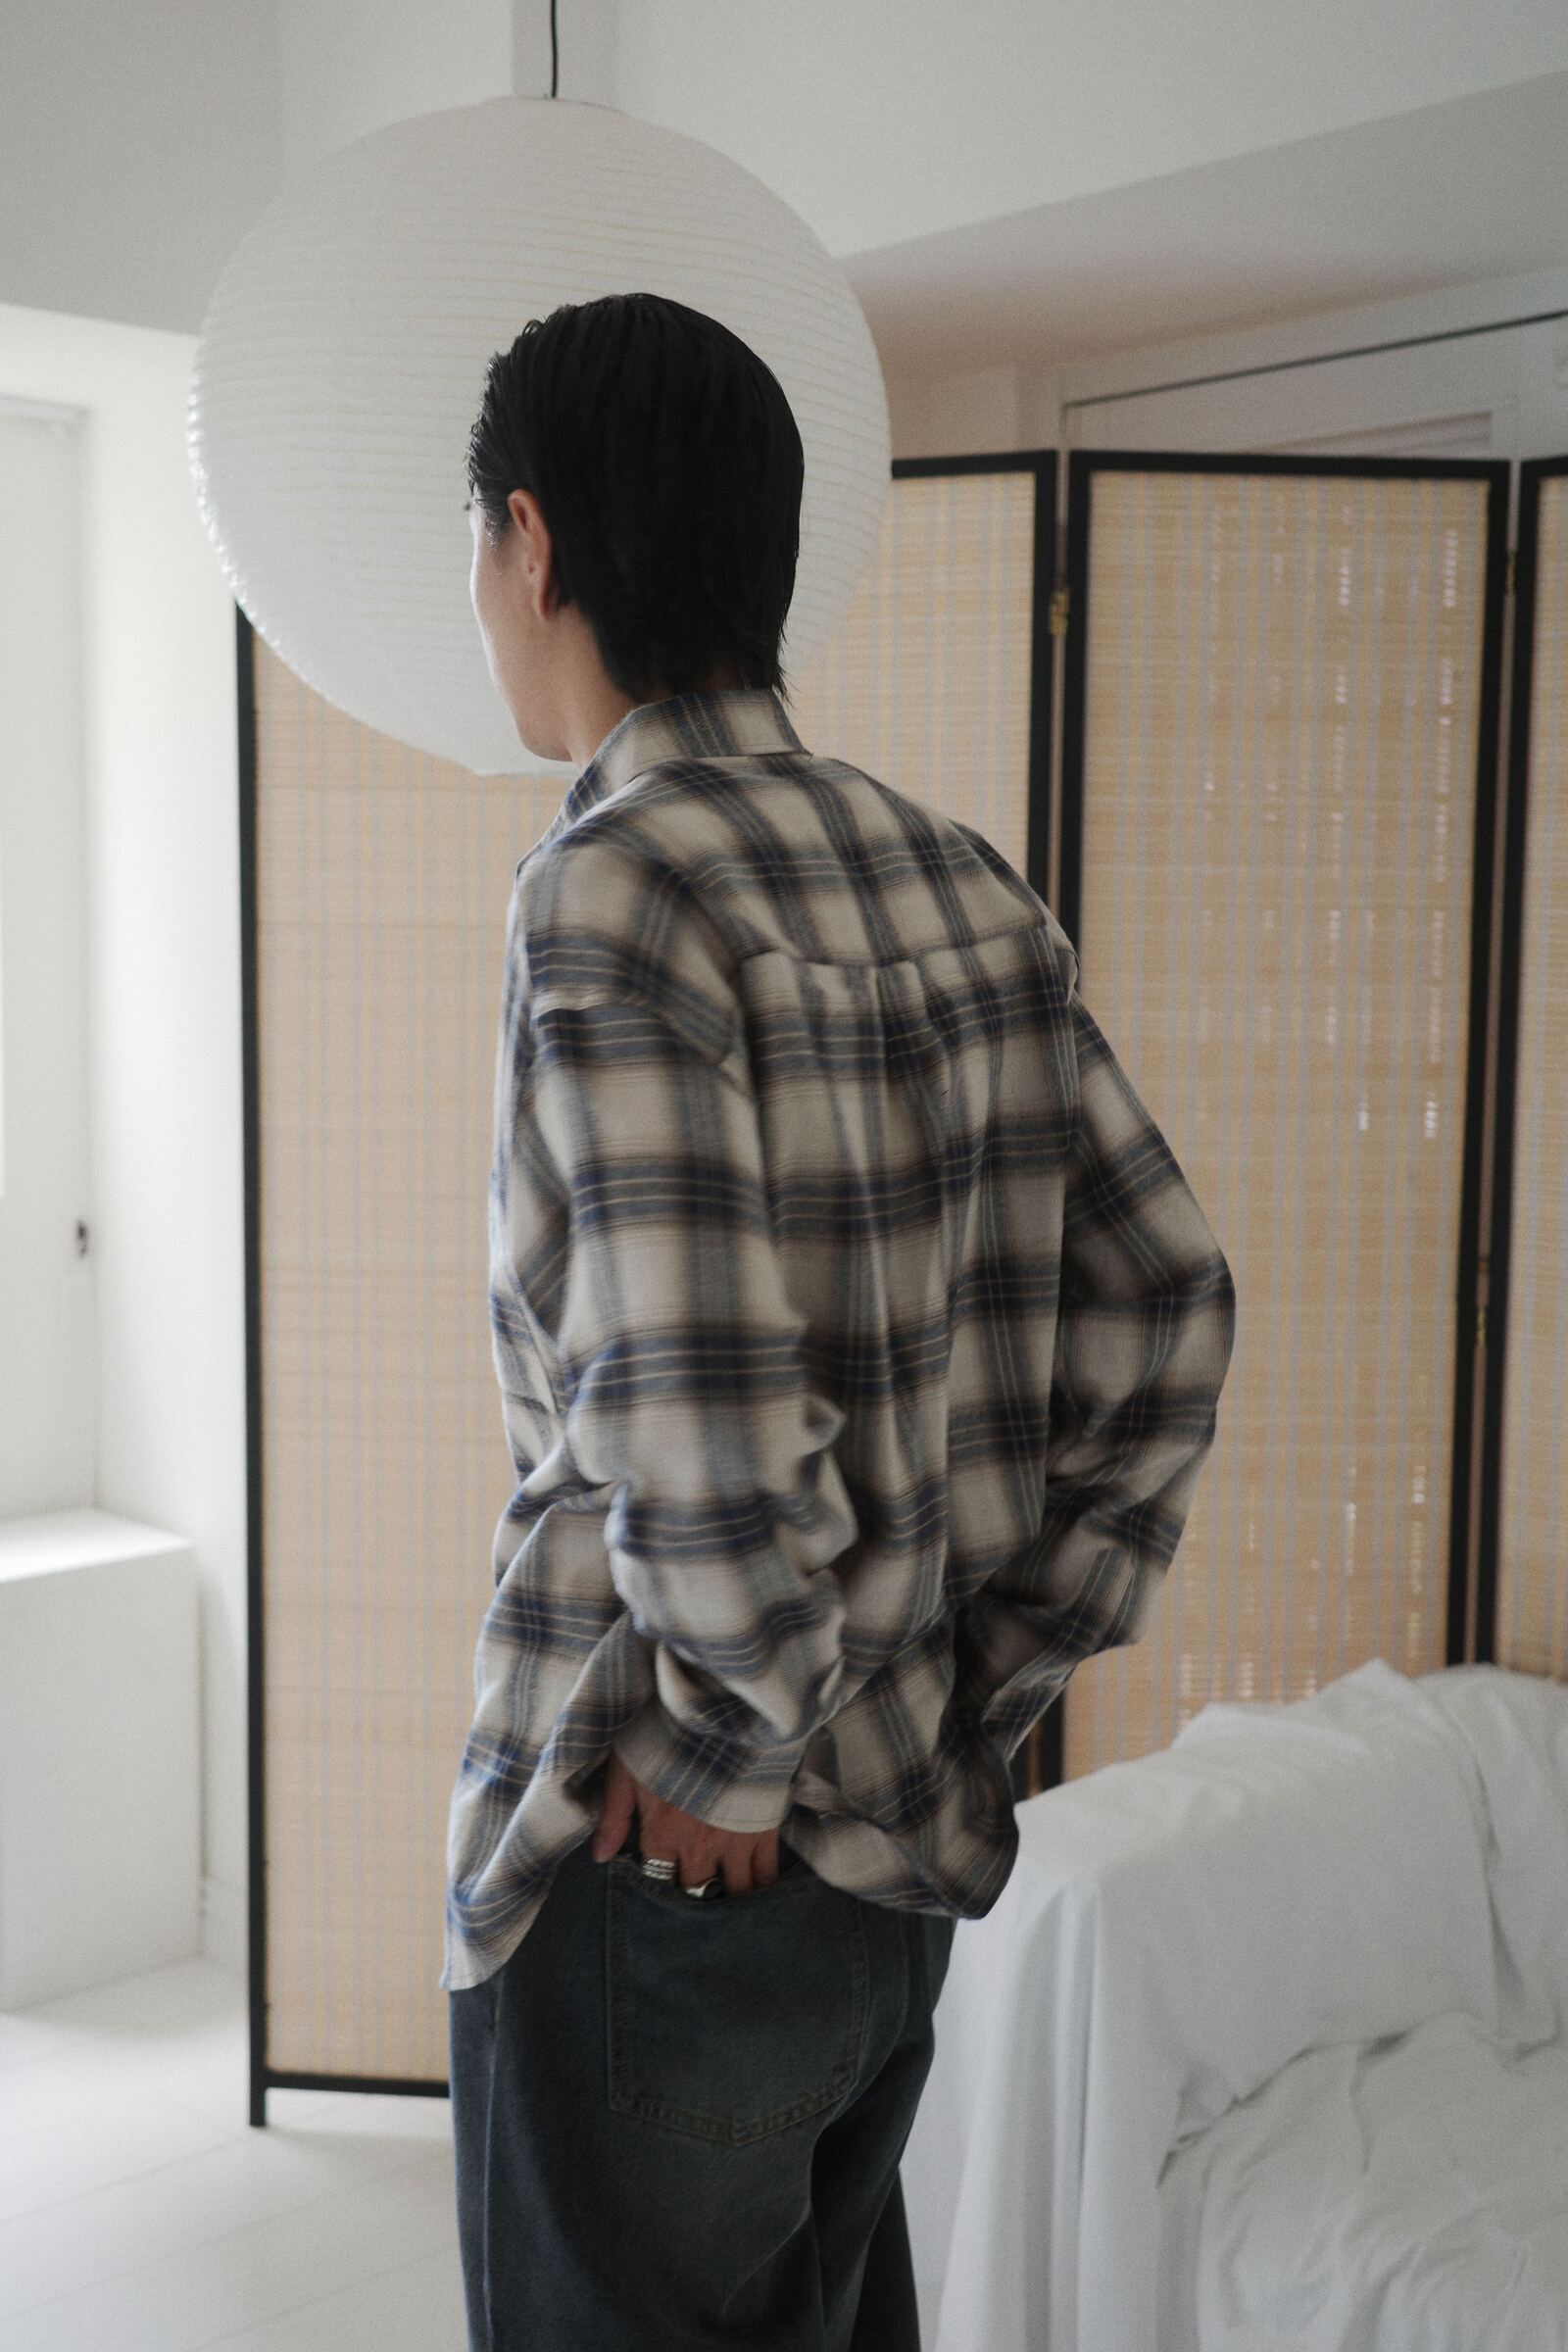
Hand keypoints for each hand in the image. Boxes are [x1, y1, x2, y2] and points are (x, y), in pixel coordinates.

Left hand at [590, 1747, 781, 1893]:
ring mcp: (734, 1841)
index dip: (658, 1883)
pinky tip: (759, 1893)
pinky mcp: (763, 1829)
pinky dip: (764, 1887)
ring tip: (726, 1901)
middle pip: (695, 1892)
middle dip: (693, 1895)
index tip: (661, 1878)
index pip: (656, 1880)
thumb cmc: (668, 1736)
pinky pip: (767, 1872)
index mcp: (662, 1835)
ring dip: (729, 1899)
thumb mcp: (628, 1768)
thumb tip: (599, 1858)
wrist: (719, 1712)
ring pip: (734, 1892)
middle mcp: (698, 1848)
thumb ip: (614, 1816)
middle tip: (694, 1890)